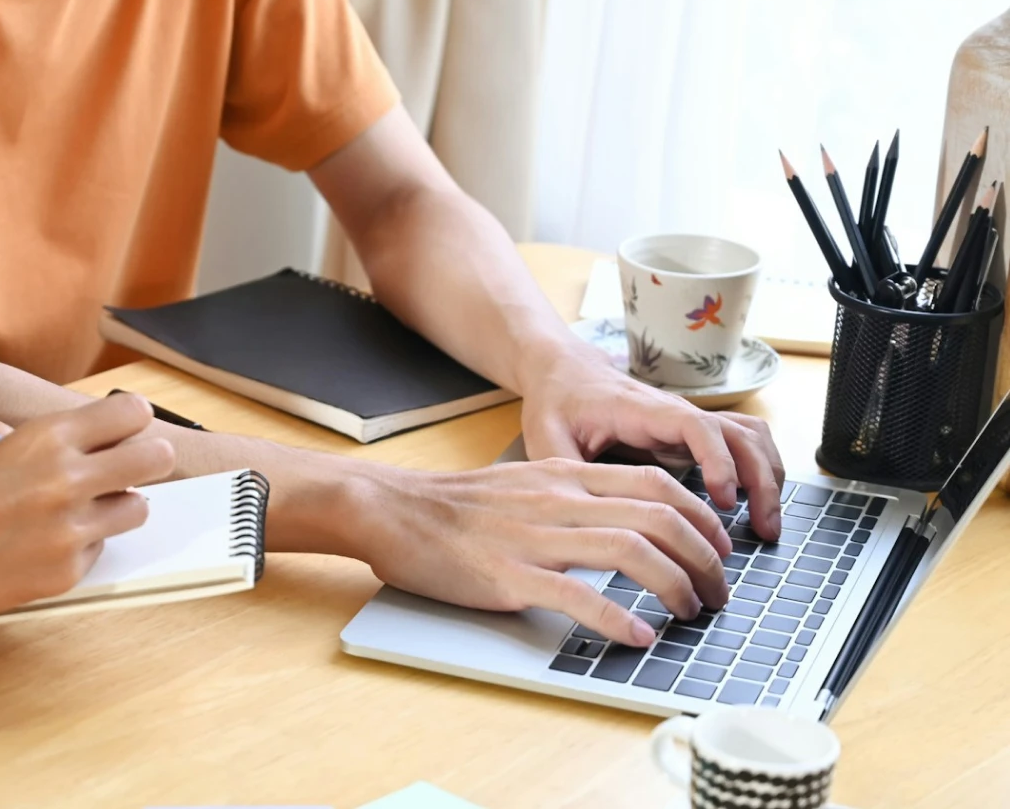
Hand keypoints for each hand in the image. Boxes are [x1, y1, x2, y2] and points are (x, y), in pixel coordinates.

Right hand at [0, 394, 174, 623]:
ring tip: (83, 510)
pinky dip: (82, 546)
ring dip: (118, 506)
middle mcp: (67, 479)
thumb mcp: (1, 450)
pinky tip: (44, 544)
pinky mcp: (68, 571)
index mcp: (47, 437)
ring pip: (137, 508)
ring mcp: (71, 529)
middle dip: (148, 460)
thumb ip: (56, 445)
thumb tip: (106, 443)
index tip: (125, 431)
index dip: (131, 422)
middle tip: (130, 468)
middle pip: (155, 457)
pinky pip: (100, 549)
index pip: (132, 412)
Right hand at [354, 458, 731, 647]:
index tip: (719, 547)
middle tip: (718, 591)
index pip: (655, 484)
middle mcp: (559, 499)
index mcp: (564, 475)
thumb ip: (571, 498)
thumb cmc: (454, 506)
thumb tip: (622, 526)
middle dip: (704, 556)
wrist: (393, 510)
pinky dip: (617, 618)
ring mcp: (536, 537)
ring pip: (631, 549)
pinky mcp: (511, 575)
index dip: (701, 516)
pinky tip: (636, 637)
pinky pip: (578, 595)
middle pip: (658, 515)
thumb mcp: (523, 484)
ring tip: (690, 613)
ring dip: (676, 585)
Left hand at [517, 340, 786, 538]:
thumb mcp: (546, 435)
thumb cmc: (556, 401)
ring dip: (768, 476)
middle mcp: (675, 413)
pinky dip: (759, 469)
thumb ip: (563, 469)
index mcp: (642, 410)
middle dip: (761, 480)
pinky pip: (741, 443)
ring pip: (749, 436)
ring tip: (768, 525)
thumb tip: (581, 512)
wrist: (562, 372)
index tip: (726, 498)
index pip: (697, 426)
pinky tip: (757, 505)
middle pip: (739, 434)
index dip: (718, 460)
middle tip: (764, 530)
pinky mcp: (691, 434)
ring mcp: (688, 422)